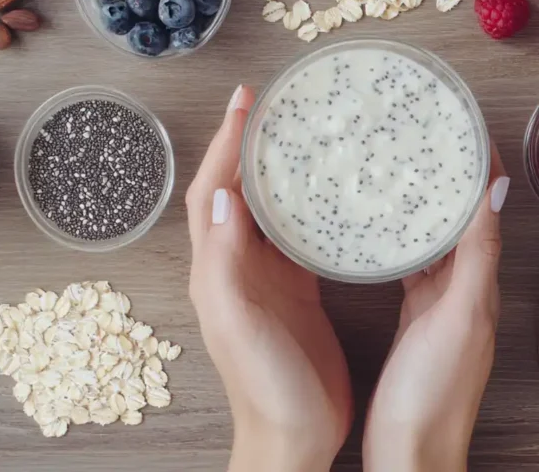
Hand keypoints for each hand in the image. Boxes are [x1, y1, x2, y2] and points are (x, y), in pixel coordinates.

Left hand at [186, 85, 352, 471]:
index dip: (226, 142)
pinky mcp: (295, 291)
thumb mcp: (239, 323)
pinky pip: (294, 234)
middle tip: (270, 104)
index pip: (213, 189)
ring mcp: (266, 278)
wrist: (293, 437)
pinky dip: (302, 204)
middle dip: (247, 142)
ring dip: (273, 168)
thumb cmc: (267, 389)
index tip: (246, 102)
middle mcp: (236, 267)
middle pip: (234, 188)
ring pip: (264, 207)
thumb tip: (222, 194)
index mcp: (217, 270)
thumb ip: (225, 262)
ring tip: (297, 132)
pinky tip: (325, 191)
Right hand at [363, 144, 508, 471]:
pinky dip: (404, 242)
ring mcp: (438, 306)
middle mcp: (464, 290)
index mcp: (479, 284)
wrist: (411, 453)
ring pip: (437, 241)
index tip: (467, 126)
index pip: (487, 210)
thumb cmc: (433, 394)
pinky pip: (413, 268)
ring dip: (428, 205)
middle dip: (450, 177)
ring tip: (406, 169)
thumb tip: (498, 191)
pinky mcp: (415, 321)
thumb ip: (477, 257)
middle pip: (463, 219)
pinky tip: (385, 232)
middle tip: (429, 137)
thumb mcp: (457, 317)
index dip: (482, 167)